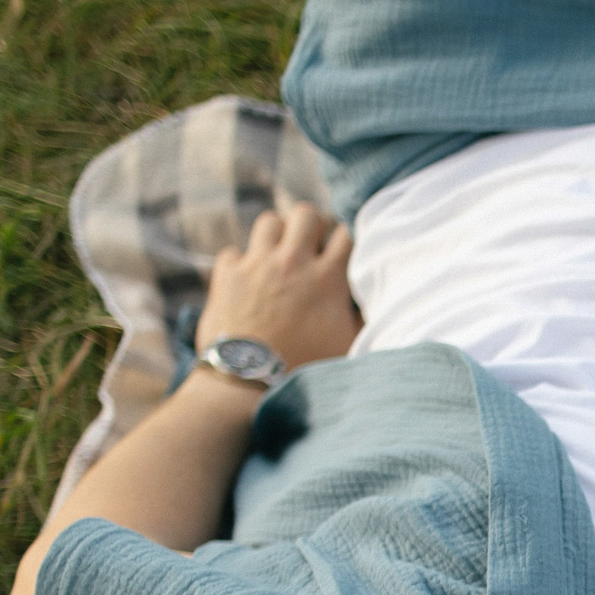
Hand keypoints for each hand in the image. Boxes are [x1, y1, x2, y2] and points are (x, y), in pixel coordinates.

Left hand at [195, 203, 360, 370]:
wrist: (249, 380)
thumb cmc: (304, 367)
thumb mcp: (347, 345)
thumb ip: (359, 317)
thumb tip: (366, 300)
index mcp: (328, 279)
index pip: (346, 234)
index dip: (345, 239)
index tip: (342, 253)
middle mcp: (293, 263)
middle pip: (306, 214)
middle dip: (311, 225)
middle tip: (310, 245)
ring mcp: (258, 265)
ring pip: (270, 221)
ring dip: (277, 236)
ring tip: (278, 255)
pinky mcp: (227, 275)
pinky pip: (234, 251)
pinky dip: (240, 262)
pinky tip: (247, 279)